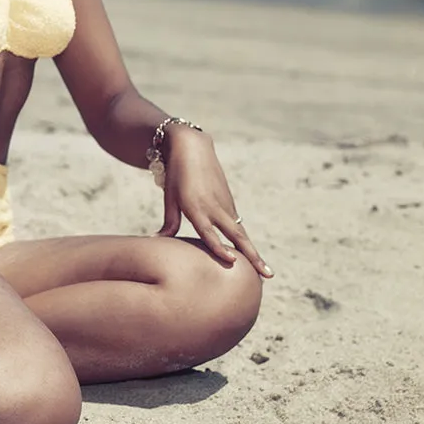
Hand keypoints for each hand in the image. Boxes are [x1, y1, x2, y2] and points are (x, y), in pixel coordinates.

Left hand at [156, 125, 271, 277]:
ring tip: (266, 272)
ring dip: (253, 252)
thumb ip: (169, 222)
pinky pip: (238, 226)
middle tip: (267, 275)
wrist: (193, 148)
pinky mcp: (229, 203)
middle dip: (252, 256)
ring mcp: (225, 205)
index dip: (219, 247)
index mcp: (195, 207)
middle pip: (236, 235)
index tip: (232, 261)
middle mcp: (214, 208)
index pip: (208, 232)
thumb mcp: (170, 197)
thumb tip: (156, 242)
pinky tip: (252, 257)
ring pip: (241, 232)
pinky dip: (246, 242)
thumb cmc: (177, 175)